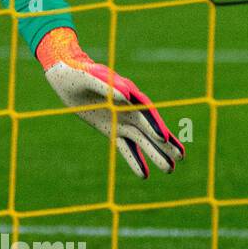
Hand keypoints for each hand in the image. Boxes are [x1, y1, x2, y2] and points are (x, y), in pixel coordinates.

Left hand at [36, 27, 183, 178]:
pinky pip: (125, 147)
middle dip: (165, 143)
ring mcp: (121, 120)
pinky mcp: (111, 130)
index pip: (145, 111)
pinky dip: (134, 160)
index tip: (163, 137)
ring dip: (156, 154)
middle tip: (181, 157)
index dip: (154, 124)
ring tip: (170, 169)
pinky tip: (144, 175)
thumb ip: (108, 86)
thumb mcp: (89, 77)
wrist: (66, 77)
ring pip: (141, 140)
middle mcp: (129, 108)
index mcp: (128, 92)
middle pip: (149, 128)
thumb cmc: (79, 73)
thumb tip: (126, 97)